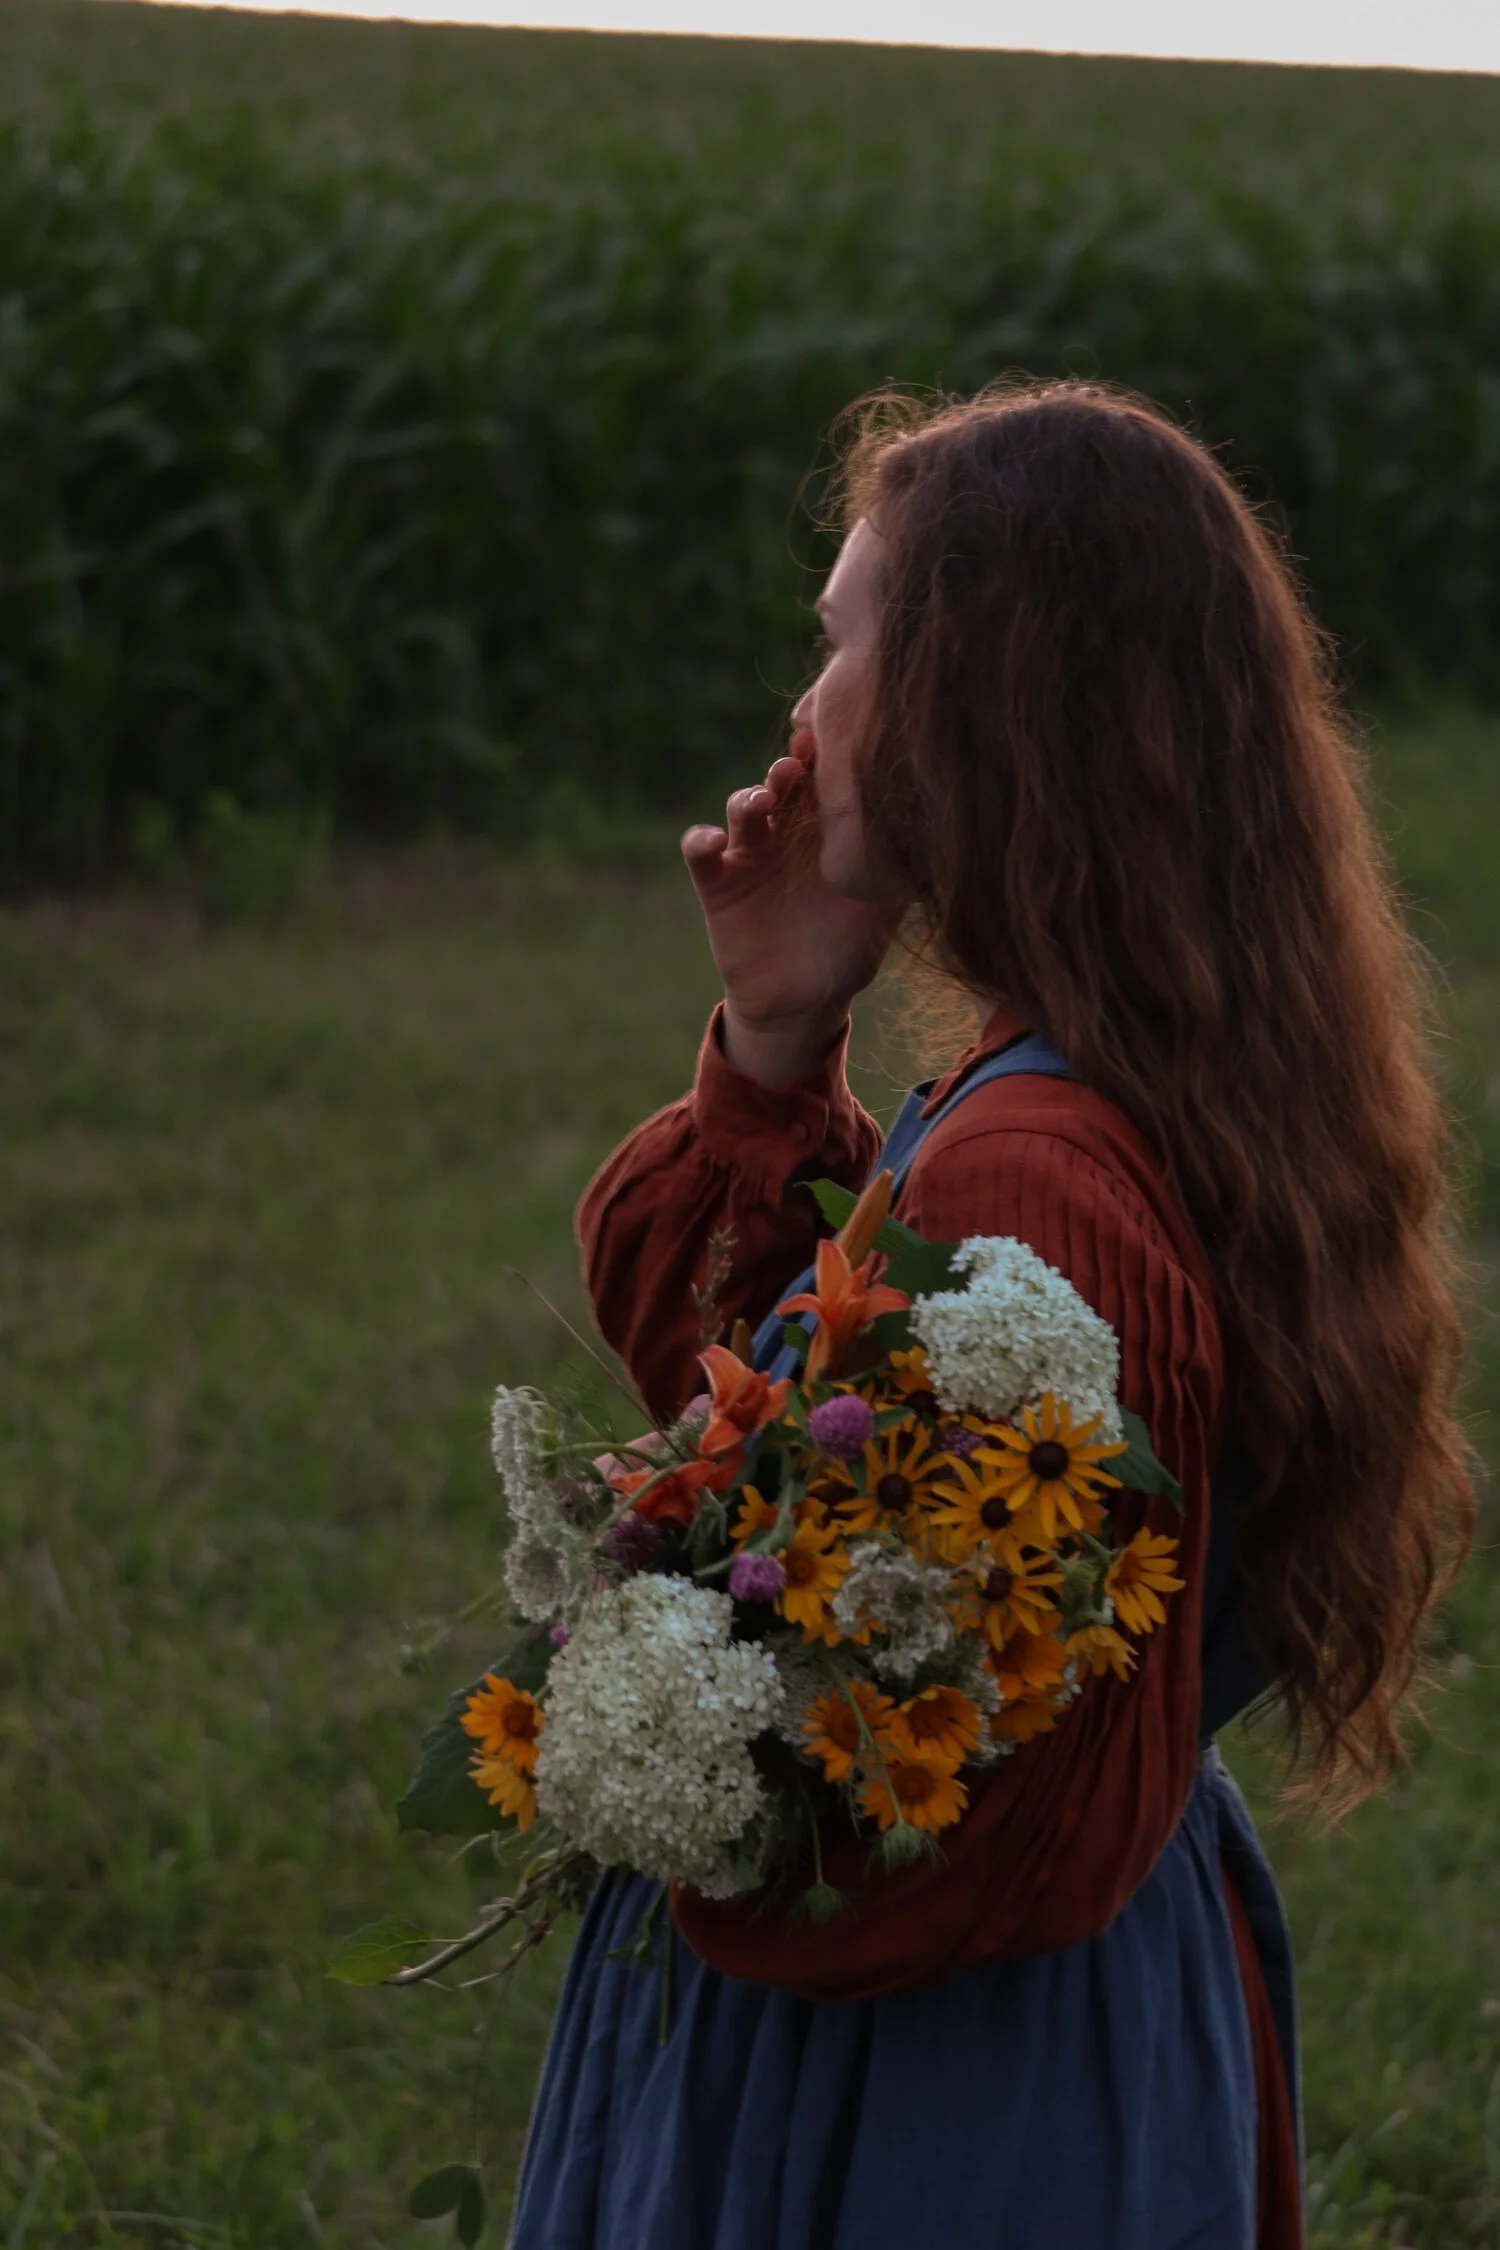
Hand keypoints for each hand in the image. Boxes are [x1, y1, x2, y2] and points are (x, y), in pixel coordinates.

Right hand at [681, 732, 903, 1086]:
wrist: (806, 1001)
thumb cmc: (850, 947)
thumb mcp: (884, 908)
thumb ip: (902, 870)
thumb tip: (940, 833)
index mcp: (827, 828)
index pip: (827, 779)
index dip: (832, 758)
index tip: (844, 744)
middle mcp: (787, 830)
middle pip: (783, 781)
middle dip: (791, 766)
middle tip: (801, 760)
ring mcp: (750, 853)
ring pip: (742, 806)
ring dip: (749, 797)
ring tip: (762, 801)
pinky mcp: (718, 882)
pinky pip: (699, 852)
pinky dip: (700, 840)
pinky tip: (712, 841)